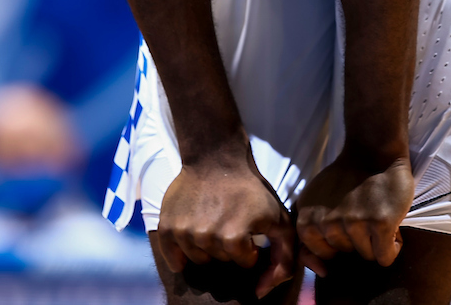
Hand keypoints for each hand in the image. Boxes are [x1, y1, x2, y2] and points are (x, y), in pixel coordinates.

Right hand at [157, 145, 294, 298]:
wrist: (216, 158)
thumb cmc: (251, 190)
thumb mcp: (279, 218)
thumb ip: (283, 257)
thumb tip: (262, 292)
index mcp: (233, 239)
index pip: (244, 262)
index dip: (251, 245)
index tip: (251, 227)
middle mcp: (206, 239)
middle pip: (221, 261)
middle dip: (230, 245)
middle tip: (232, 220)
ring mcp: (184, 234)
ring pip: (199, 259)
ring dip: (209, 246)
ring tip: (215, 220)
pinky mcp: (167, 229)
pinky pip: (174, 258)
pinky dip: (181, 254)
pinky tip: (193, 234)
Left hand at [296, 151, 413, 274]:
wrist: (375, 150)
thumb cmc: (348, 176)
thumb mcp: (316, 200)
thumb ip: (313, 227)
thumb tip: (321, 269)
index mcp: (307, 219)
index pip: (314, 256)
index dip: (334, 248)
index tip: (346, 236)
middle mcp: (327, 224)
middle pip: (344, 254)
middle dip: (357, 240)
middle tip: (365, 216)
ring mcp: (354, 223)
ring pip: (366, 255)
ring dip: (376, 241)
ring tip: (379, 216)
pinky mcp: (379, 223)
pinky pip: (386, 256)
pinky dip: (393, 247)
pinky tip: (393, 228)